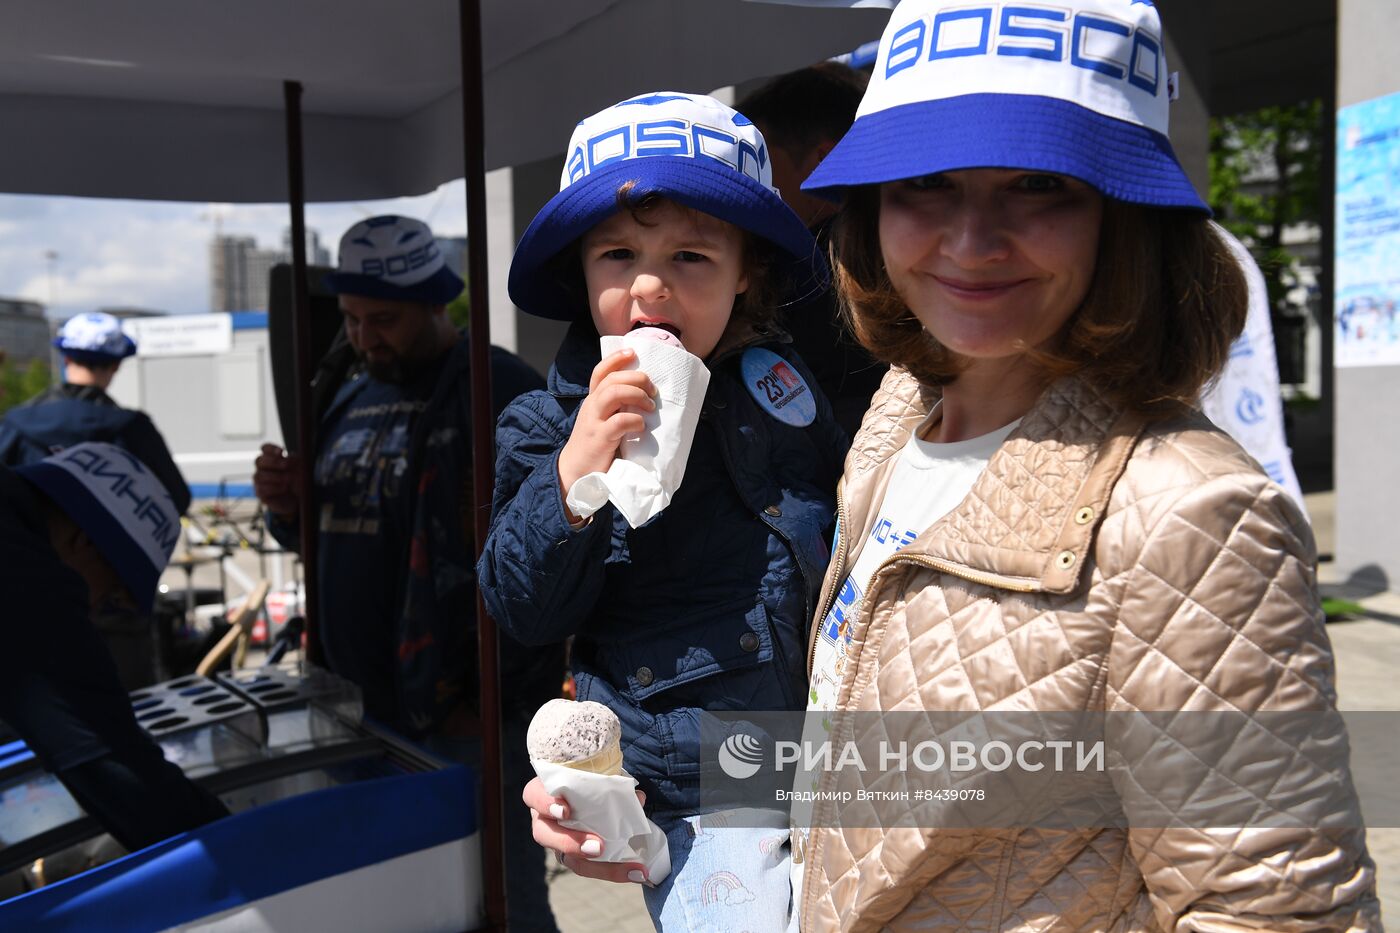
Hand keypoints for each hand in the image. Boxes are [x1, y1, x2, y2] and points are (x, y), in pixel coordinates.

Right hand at [252, 443, 301, 518]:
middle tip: (286, 465)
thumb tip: (289, 459)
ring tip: (288, 479)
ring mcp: (259, 481)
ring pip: (259, 476)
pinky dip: (274, 488)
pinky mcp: (260, 494)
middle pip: (259, 460)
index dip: (271, 449)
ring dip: (275, 477)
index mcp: (271, 458)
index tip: (282, 452)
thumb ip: (295, 462)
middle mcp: (262, 468)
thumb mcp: (301, 468)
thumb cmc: (299, 480)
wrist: (298, 499)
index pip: (265, 448)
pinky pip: (262, 490)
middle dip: (273, 462)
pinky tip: (285, 488)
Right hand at [523, 777, 650, 883]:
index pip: (534, 796)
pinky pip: (588, 866)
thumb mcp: (596, 774)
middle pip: (544, 835)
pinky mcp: (573, 855)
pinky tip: (637, 873)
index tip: (565, 810)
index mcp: (543, 792)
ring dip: (598, 866)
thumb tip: (637, 798)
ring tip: (628, 868)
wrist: (592, 790)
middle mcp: (545, 819)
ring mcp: (557, 840)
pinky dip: (614, 870)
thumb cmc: (587, 777)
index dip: (546, 804)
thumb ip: (613, 782)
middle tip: (598, 848)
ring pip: (568, 858)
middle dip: (570, 843)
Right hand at [556, 350, 656, 510]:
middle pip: (612, 379)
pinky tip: (641, 427)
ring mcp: (594, 421)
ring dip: (637, 395)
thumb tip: (643, 396)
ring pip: (614, 393)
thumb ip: (615, 408)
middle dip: (636, 378)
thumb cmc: (595, 446)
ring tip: (650, 407)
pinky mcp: (599, 438)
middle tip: (652, 389)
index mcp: (592, 401)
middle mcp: (591, 406)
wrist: (574, 472)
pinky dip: (635, 421)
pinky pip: (619, 421)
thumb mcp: (601, 421)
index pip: (600, 372)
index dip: (616, 359)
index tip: (633, 353)